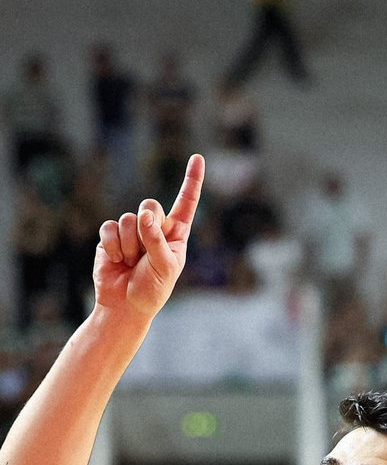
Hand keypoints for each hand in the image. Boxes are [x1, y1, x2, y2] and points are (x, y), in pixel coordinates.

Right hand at [94, 154, 204, 319]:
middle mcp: (155, 228)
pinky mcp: (111, 236)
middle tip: (145, 253)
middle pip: (150, 205)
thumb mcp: (164, 267)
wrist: (125, 306)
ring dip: (130, 245)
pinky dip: (113, 246)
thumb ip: (157, 240)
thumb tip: (144, 214)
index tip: (198, 158)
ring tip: (132, 263)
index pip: (186, 203)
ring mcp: (132, 231)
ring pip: (128, 218)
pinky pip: (109, 228)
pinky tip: (117, 260)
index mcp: (176, 233)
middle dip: (147, 226)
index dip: (191, 180)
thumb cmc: (152, 290)